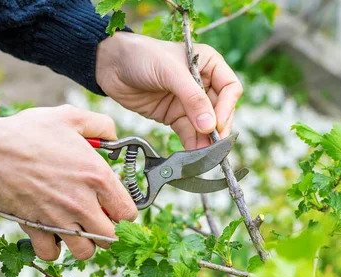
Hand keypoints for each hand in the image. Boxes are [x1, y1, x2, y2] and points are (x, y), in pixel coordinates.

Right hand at [0, 105, 137, 260]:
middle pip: (111, 236)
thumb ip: (100, 125)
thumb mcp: (70, 117)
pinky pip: (52, 253)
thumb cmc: (27, 133)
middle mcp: (82, 202)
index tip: (115, 205)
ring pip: (85, 250)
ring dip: (85, 242)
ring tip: (79, 227)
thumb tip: (113, 135)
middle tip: (99, 218)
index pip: (128, 211)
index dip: (124, 210)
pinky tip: (54, 232)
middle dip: (109, 230)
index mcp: (97, 176)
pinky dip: (54, 248)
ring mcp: (59, 218)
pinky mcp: (35, 228)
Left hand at [95, 32, 242, 149]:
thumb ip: (192, 98)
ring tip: (203, 156)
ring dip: (206, 141)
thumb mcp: (169, 72)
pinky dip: (192, 144)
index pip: (230, 89)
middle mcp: (203, 83)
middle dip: (217, 129)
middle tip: (213, 146)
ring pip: (206, 126)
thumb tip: (210, 126)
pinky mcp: (174, 115)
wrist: (109, 64)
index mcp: (209, 64)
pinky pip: (189, 133)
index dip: (226, 108)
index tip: (216, 125)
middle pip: (221, 111)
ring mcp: (189, 102)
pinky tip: (192, 155)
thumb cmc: (141, 56)